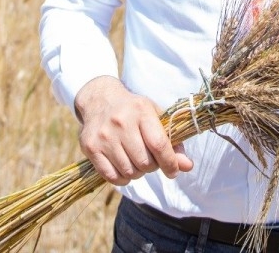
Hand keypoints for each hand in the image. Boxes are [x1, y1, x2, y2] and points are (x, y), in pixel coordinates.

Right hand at [73, 76, 193, 185]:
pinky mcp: (90, 147)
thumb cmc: (134, 111)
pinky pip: (112, 176)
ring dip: (137, 173)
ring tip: (136, 161)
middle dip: (152, 167)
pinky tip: (124, 168)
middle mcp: (121, 122)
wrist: (100, 100)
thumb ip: (173, 142)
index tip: (173, 171)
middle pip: (144, 162)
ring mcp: (104, 136)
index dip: (169, 163)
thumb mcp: (155, 117)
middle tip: (150, 159)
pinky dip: (122, 178)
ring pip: (129, 171)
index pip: (159, 145)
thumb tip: (187, 166)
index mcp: (141, 111)